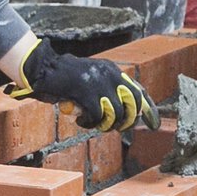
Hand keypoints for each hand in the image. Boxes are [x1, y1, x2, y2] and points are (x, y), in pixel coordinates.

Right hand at [12, 39, 155, 131]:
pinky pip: (97, 115)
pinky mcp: (85, 91)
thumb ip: (107, 89)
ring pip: (115, 113)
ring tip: (94, 124)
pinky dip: (90, 123)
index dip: (149, 109)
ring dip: (105, 125)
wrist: (42, 68)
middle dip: (127, 122)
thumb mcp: (91, 79)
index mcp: (112, 70)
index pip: (139, 91)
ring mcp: (97, 82)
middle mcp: (108, 74)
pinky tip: (81, 121)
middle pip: (132, 104)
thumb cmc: (65, 77)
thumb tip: (126, 112)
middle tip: (115, 128)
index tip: (154, 124)